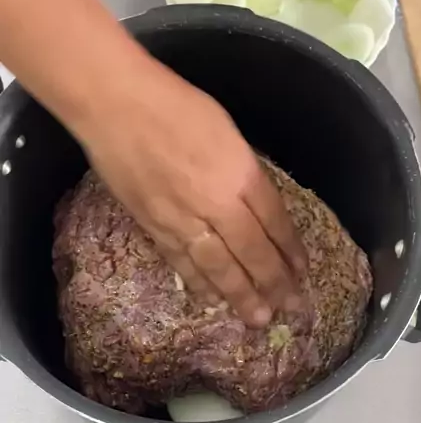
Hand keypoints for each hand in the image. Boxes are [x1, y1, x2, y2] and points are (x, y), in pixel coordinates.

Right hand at [81, 55, 305, 326]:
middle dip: (274, 283)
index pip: (274, 221)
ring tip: (258, 318)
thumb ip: (242, 170)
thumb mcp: (226, 131)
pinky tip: (211, 298)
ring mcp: (182, 218)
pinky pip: (182, 261)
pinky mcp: (152, 225)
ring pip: (218, 266)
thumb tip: (251, 200)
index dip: (290, 249)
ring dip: (240, 294)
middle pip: (252, 251)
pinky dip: (198, 282)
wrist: (117, 106)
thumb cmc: (174, 104)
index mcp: (240, 174)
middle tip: (291, 310)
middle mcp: (216, 203)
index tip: (302, 271)